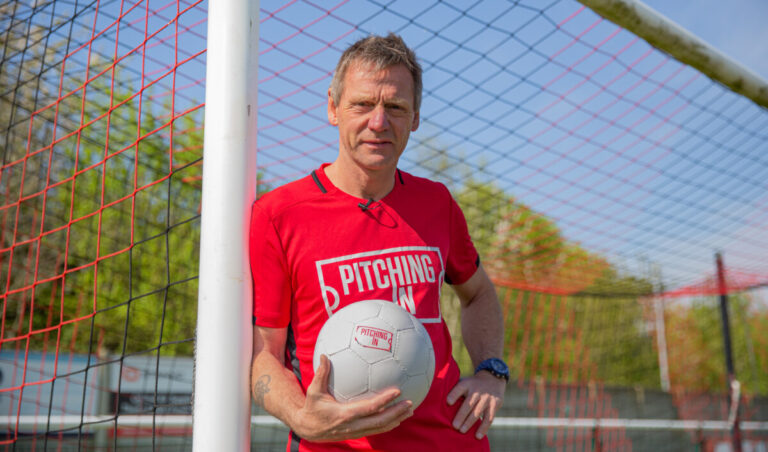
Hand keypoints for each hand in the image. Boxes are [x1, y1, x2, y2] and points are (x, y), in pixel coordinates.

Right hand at [293, 355, 413, 441]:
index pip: (369, 408)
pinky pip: (376, 430)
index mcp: (345, 414)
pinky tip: (397, 416)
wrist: (307, 428)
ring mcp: (355, 431)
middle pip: (380, 421)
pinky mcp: (356, 434)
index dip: (384, 400)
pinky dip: (388, 424)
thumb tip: (325, 355)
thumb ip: (321, 374)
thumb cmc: (312, 407)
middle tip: (410, 403)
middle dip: (396, 413)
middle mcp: (353, 425)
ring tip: (409, 411)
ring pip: (380, 428)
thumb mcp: (313, 390)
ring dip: (396, 420)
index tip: (397, 391)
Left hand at [446, 371, 504, 439]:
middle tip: (454, 426)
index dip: (454, 395)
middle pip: (468, 404)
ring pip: (478, 412)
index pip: (459, 388)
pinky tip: (477, 436)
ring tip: (462, 431)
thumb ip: (454, 390)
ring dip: (470, 423)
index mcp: (467, 384)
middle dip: (461, 415)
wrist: (492, 378)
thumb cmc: (472, 385)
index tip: (448, 402)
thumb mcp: (464, 382)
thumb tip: (437, 401)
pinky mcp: (495, 405)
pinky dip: (483, 428)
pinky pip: (489, 418)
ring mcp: (486, 398)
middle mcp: (477, 391)